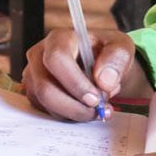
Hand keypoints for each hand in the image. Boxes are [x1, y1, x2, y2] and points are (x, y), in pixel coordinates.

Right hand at [22, 28, 150, 120]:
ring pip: (47, 105)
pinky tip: (87, 110)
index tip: (96, 98)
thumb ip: (117, 58)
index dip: (75, 82)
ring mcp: (34, 76)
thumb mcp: (121, 46)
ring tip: (99, 109)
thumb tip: (104, 82)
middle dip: (75, 107)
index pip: (57, 59)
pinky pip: (47, 112)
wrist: (100, 63)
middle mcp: (40, 56)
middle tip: (99, 110)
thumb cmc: (107, 51)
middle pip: (46, 89)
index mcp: (60, 38)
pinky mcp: (35, 94)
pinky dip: (69, 117)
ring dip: (75, 113)